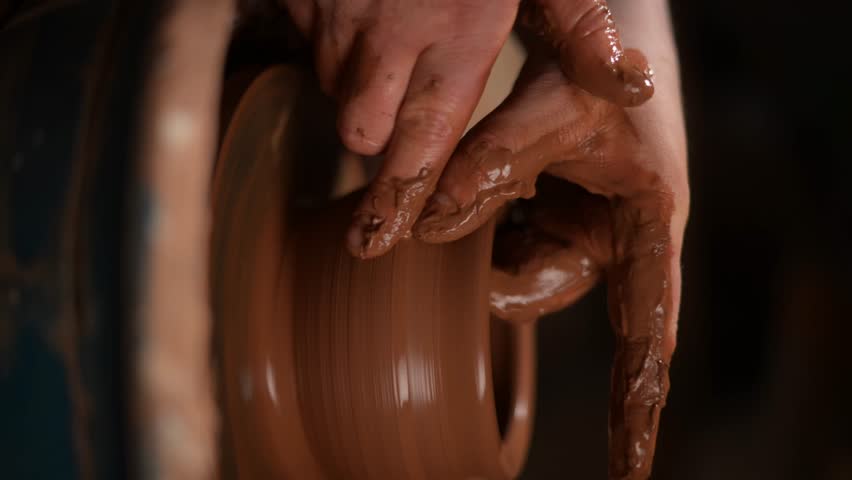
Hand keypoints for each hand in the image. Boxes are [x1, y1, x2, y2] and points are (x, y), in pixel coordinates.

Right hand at [270, 0, 655, 256]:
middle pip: (361, 133)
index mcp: (455, 32)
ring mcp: (335, 13)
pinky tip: (368, 21)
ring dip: (361, 94)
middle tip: (390, 161)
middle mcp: (387, 33)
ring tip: (395, 60)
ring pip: (334, 93)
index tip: (379, 241)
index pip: (421, 141)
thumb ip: (583, 30)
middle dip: (375, 154)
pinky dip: (338, 51)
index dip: (400, 197)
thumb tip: (632, 87)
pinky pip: (311, 48)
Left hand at [412, 44, 687, 478]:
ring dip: (477, 238)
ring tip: (484, 183)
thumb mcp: (551, 108)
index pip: (645, 332)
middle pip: (538, 290)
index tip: (629, 472)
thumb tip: (422, 229)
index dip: (635, 403)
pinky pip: (495, 243)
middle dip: (491, 270)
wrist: (601, 50)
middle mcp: (612, 243)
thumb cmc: (599, 77)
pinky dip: (475, 224)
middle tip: (464, 218)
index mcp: (646, 227)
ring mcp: (574, 235)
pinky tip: (484, 190)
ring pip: (505, 267)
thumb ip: (492, 164)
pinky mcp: (544, 223)